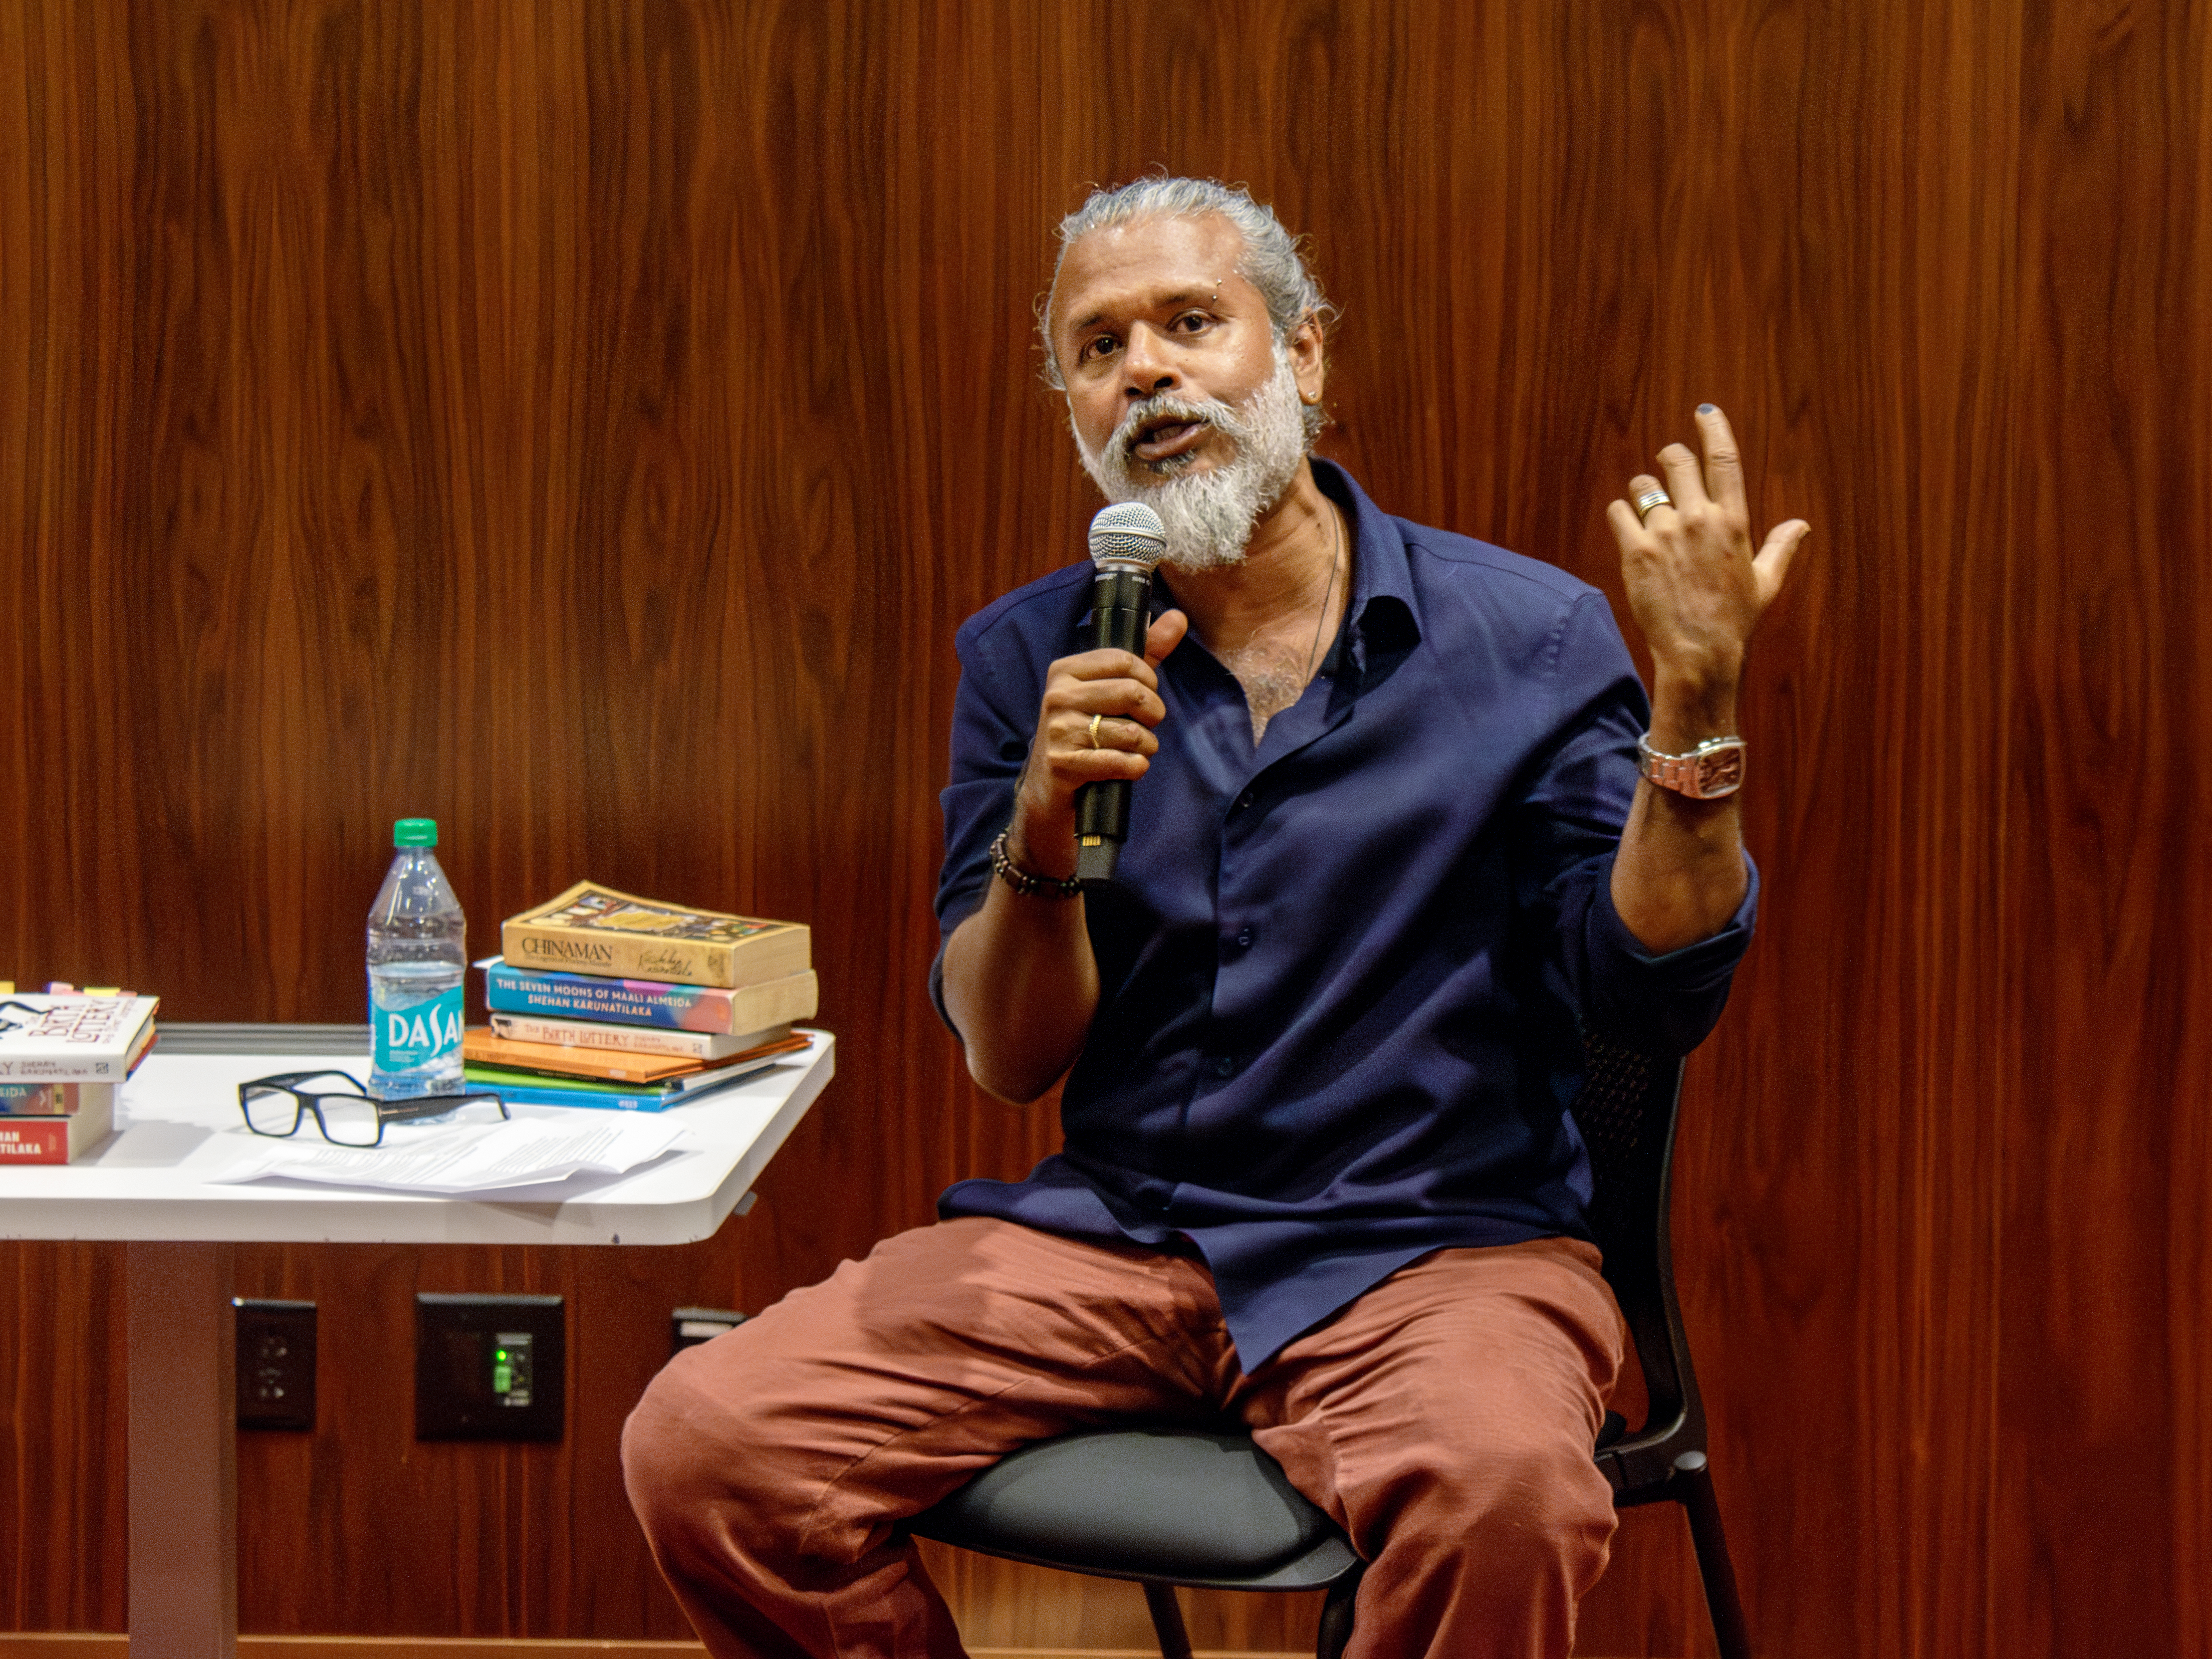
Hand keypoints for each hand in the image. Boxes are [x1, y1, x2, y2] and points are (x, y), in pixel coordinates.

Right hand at [1007, 609, 1189, 876]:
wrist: (1049, 790)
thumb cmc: (1086, 732)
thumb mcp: (1110, 689)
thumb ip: (1146, 653)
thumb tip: (1178, 617)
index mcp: (1065, 670)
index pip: (1126, 659)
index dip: (1149, 680)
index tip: (1147, 694)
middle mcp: (1057, 696)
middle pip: (1132, 693)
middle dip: (1153, 713)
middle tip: (1148, 725)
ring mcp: (1058, 730)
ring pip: (1130, 731)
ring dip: (1146, 745)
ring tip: (1137, 749)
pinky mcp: (1063, 764)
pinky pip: (1120, 761)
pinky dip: (1136, 767)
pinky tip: (1130, 767)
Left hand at [1606, 405, 1807, 726]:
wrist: (1699, 652)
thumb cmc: (1735, 619)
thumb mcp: (1765, 582)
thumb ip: (1780, 547)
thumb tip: (1800, 525)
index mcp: (1733, 521)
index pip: (1724, 458)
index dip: (1713, 429)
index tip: (1704, 411)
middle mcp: (1699, 519)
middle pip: (1677, 461)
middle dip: (1670, 456)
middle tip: (1667, 462)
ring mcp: (1666, 533)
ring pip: (1643, 486)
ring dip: (1643, 491)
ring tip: (1646, 509)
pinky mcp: (1636, 551)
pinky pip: (1619, 511)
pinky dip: (1621, 514)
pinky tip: (1628, 528)